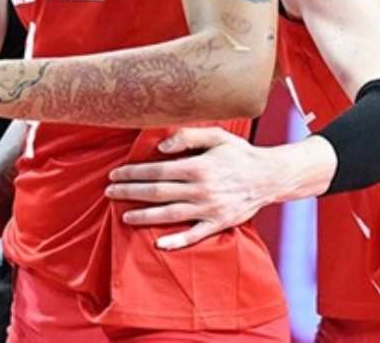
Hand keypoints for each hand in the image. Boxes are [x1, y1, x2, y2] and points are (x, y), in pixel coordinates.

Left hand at [105, 127, 282, 249]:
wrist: (271, 176)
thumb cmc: (240, 153)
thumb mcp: (216, 135)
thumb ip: (187, 137)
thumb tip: (160, 148)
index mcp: (198, 166)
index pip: (157, 170)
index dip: (133, 173)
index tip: (115, 175)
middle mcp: (201, 189)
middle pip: (158, 192)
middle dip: (130, 192)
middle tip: (109, 193)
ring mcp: (210, 208)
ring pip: (170, 214)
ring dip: (145, 215)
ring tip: (124, 215)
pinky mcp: (219, 224)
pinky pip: (195, 235)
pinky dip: (177, 241)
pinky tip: (159, 243)